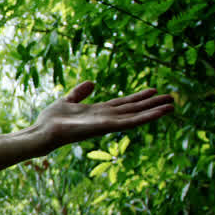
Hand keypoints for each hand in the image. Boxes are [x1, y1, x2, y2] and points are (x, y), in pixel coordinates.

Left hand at [34, 82, 173, 149]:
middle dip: (151, 104)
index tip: (152, 91)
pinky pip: (130, 122)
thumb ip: (79, 93)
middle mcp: (106, 118)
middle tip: (171, 98)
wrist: (42, 132)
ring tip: (172, 105)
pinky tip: (159, 113)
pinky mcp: (106, 127)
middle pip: (133, 109)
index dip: (138, 97)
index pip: (123, 103)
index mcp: (98, 112)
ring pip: (136, 116)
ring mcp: (107, 123)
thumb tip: (92, 82)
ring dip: (154, 111)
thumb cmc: (50, 120)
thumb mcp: (67, 101)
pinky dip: (146, 117)